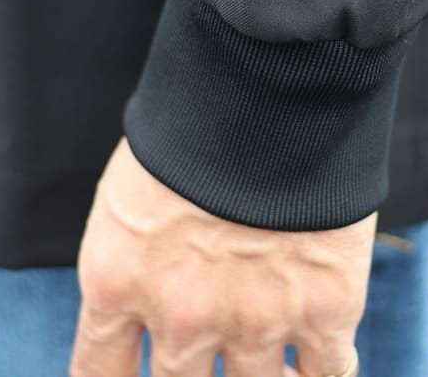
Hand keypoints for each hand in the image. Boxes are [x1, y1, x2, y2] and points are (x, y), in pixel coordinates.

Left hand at [70, 137, 373, 376]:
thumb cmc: (197, 116)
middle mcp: (181, 315)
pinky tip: (317, 359)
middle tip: (213, 330)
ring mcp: (255, 318)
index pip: (98, 376)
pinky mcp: (326, 308)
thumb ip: (134, 254)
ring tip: (270, 356)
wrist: (272, 80)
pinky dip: (322, 373)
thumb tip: (147, 294)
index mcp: (119, 280)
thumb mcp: (133, 187)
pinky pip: (329, 376)